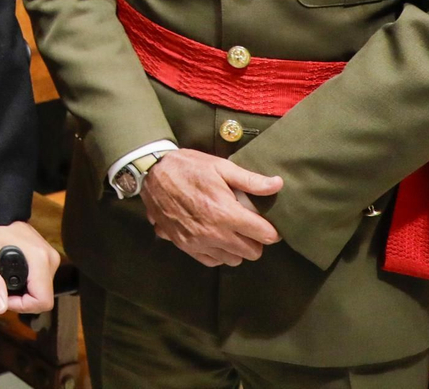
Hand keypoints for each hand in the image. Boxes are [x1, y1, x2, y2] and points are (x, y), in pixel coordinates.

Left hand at [0, 221, 59, 314]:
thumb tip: (0, 307)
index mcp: (39, 260)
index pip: (43, 300)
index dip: (22, 306)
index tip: (3, 296)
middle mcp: (50, 259)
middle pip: (42, 297)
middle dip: (19, 299)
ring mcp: (49, 257)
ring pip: (41, 290)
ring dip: (21, 291)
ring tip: (0, 278)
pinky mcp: (46, 256)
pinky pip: (39, 280)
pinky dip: (25, 282)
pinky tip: (8, 273)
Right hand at [141, 149, 282, 266]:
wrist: (152, 173)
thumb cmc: (188, 167)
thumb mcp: (220, 167)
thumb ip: (250, 180)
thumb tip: (277, 185)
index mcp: (225, 212)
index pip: (264, 235)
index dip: (270, 229)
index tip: (267, 222)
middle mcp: (213, 233)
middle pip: (252, 252)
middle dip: (255, 240)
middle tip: (249, 225)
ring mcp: (198, 242)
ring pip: (234, 260)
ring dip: (237, 248)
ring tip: (231, 231)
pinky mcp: (185, 246)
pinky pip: (212, 261)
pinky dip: (218, 253)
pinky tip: (215, 237)